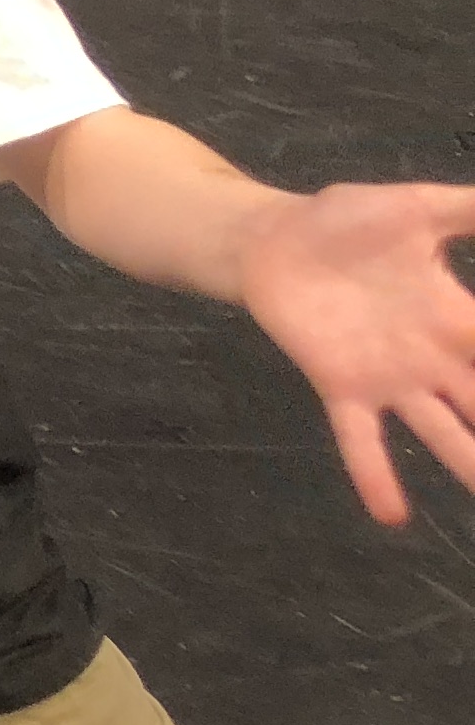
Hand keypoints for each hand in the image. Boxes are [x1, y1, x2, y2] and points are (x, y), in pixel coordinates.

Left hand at [234, 180, 474, 523]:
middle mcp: (436, 361)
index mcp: (460, 320)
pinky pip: (361, 440)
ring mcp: (392, 380)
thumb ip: (471, 210)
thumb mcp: (418, 209)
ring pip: (446, 436)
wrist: (270, 238)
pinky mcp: (342, 386)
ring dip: (473, 470)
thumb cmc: (345, 223)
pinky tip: (393, 515)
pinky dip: (375, 475)